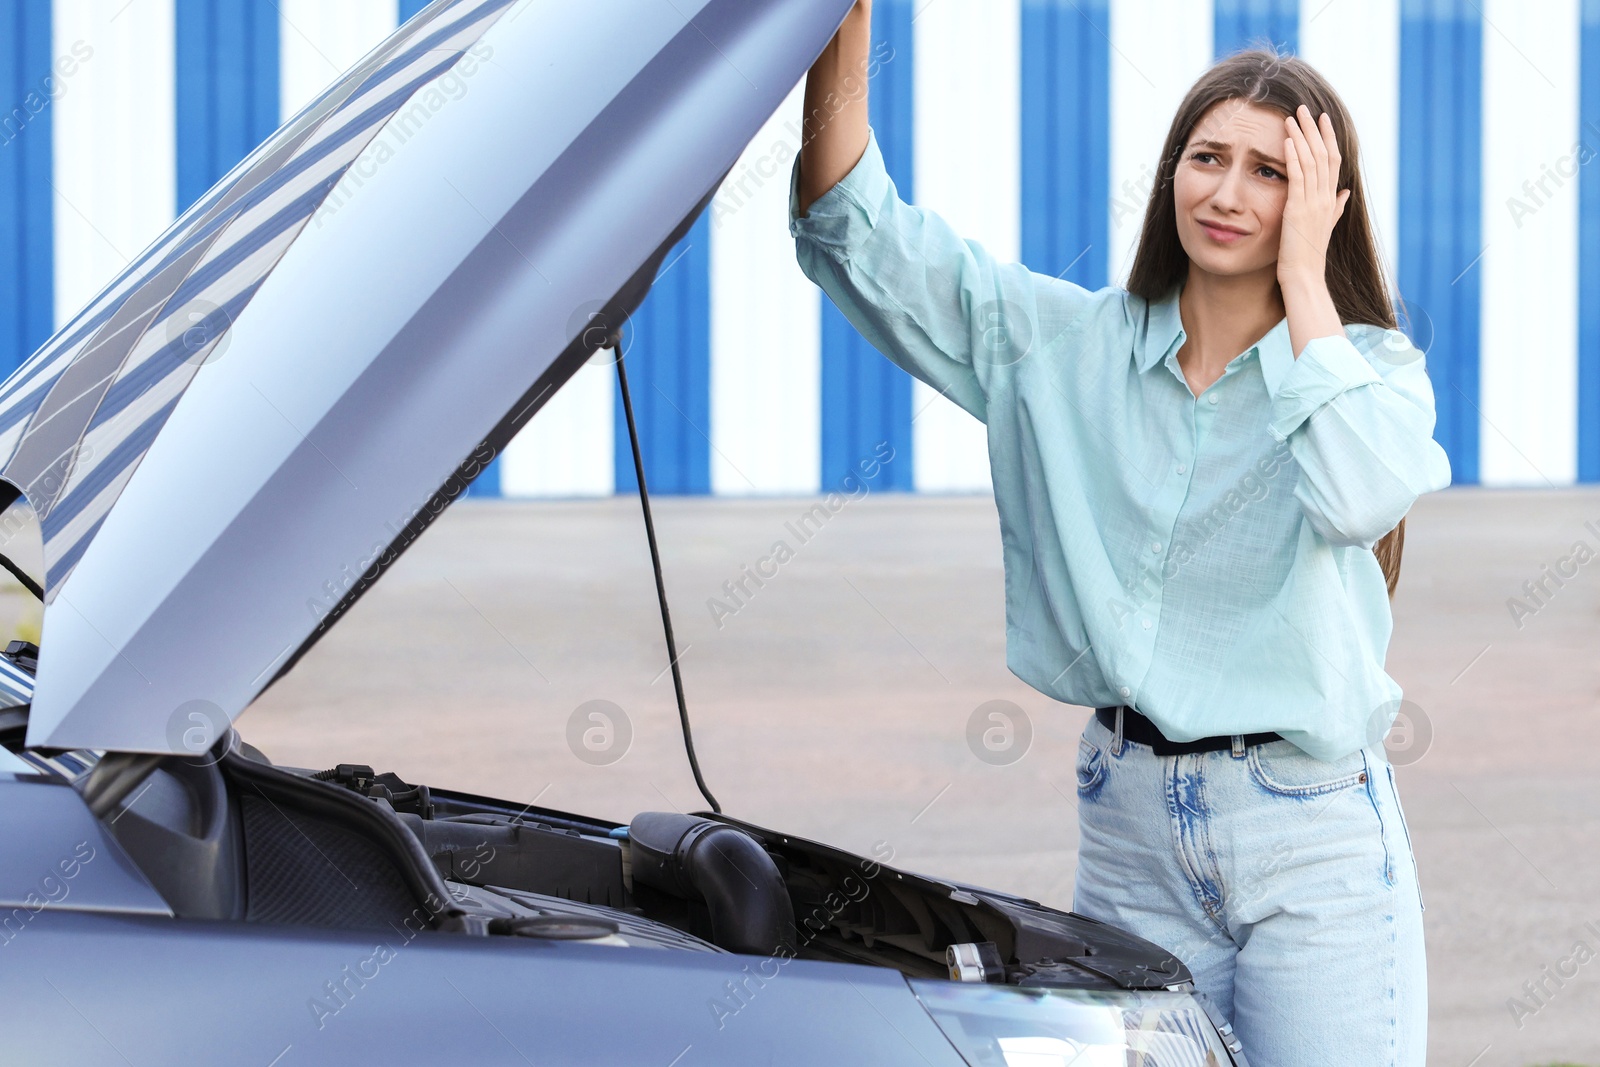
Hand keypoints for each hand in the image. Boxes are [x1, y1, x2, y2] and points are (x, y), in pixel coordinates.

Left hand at [1277, 104, 1350, 286]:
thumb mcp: (1324, 228)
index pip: (1333, 161)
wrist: (1305, 276)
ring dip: (1302, 136)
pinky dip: (1293, 157)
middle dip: (1314, 129)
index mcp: (1331, 199)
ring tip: (1292, 117)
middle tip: (1305, 108)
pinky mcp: (1298, 210)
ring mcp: (1314, 202)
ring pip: (1312, 161)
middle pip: (1324, 154)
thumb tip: (1344, 194)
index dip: (1328, 138)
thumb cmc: (1309, 255)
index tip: (1322, 119)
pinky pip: (1297, 178)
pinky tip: (1288, 141)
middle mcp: (1326, 197)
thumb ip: (1335, 208)